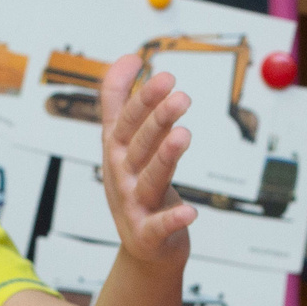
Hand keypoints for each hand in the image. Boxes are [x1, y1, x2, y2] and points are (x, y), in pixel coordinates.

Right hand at [97, 54, 197, 264]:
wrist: (145, 247)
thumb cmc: (138, 188)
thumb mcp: (124, 145)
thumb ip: (120, 102)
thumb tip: (128, 58)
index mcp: (117, 151)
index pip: (123, 119)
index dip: (137, 95)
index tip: (153, 68)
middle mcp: (121, 175)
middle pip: (138, 143)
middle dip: (155, 119)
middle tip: (180, 96)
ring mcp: (133, 205)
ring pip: (150, 178)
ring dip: (165, 157)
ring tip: (184, 136)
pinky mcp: (148, 235)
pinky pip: (160, 225)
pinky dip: (173, 219)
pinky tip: (189, 212)